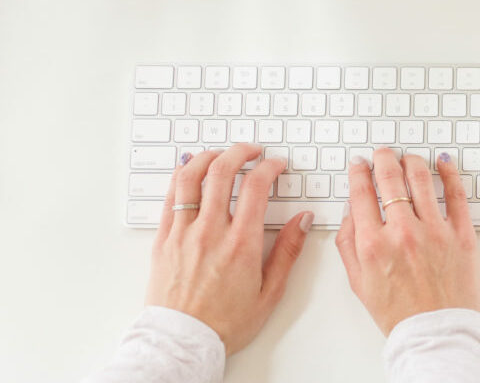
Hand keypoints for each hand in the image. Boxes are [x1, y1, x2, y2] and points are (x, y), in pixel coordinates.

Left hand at [146, 143, 312, 354]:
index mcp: (240, 244)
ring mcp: (183, 233)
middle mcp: (210, 232)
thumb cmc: (225, 323)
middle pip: (222, 172)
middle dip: (241, 152)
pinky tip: (192, 172)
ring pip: (191, 177)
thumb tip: (302, 221)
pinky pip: (170, 197)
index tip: (276, 165)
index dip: (269, 167)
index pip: (255, 187)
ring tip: (221, 154)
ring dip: (208, 157)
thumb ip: (288, 252)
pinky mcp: (163, 239)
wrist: (183, 341)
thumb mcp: (270, 292)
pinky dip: (182, 177)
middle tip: (252, 150)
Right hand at [336, 148, 479, 334]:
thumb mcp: (359, 282)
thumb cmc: (399, 313)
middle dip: (383, 158)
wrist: (435, 333)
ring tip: (408, 159)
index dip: (359, 171)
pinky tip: (443, 164)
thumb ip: (349, 244)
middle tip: (383, 154)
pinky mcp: (462, 234)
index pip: (361, 192)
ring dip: (411, 161)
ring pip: (421, 178)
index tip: (360, 164)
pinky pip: (457, 194)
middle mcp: (402, 232)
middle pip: (390, 177)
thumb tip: (351, 212)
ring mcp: (435, 231)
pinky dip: (449, 173)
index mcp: (373, 243)